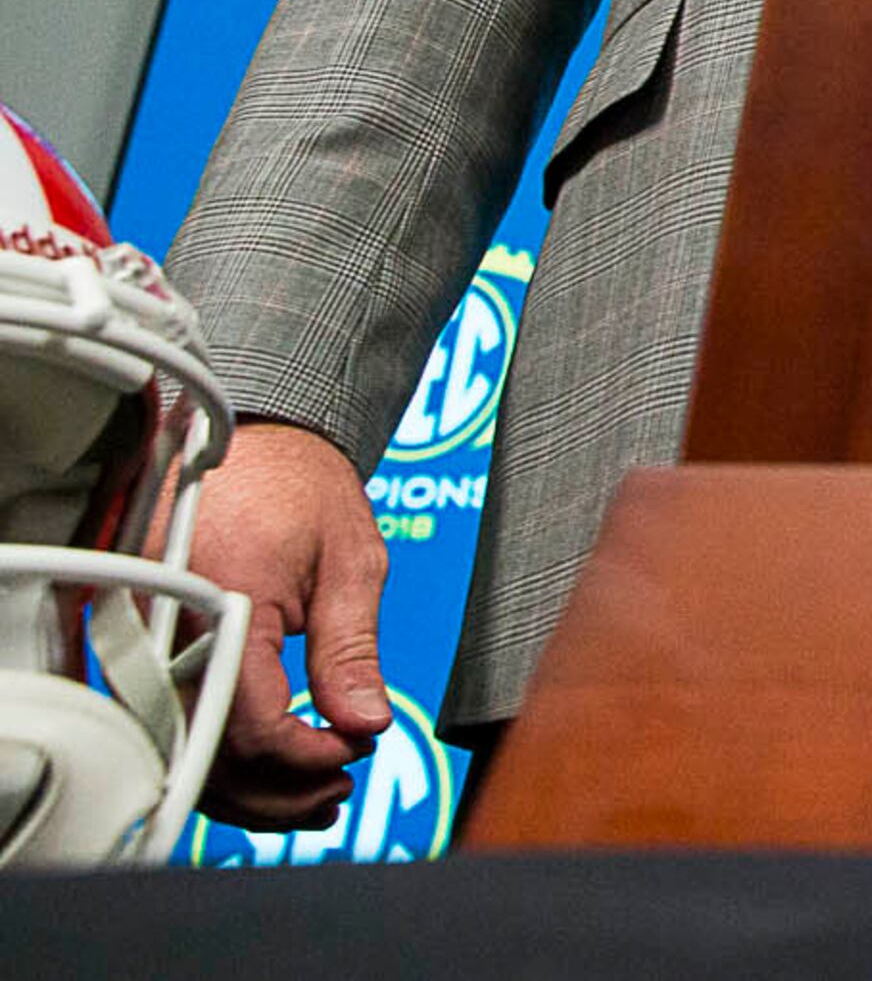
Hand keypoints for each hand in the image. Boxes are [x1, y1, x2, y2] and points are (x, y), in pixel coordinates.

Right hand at [185, 418, 391, 829]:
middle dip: (279, 789)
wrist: (255, 441)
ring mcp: (147, 636)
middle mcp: (169, 623)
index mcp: (224, 596)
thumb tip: (365, 723)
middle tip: (338, 791)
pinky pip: (172, 720)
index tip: (354, 752)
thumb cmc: (303, 486)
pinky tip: (270, 768)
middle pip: (209, 750)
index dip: (305, 756)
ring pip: (184, 747)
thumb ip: (351, 651)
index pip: (248, 720)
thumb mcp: (352, 563)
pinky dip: (220, 755)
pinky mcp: (145, 645)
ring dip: (249, 787)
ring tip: (314, 793)